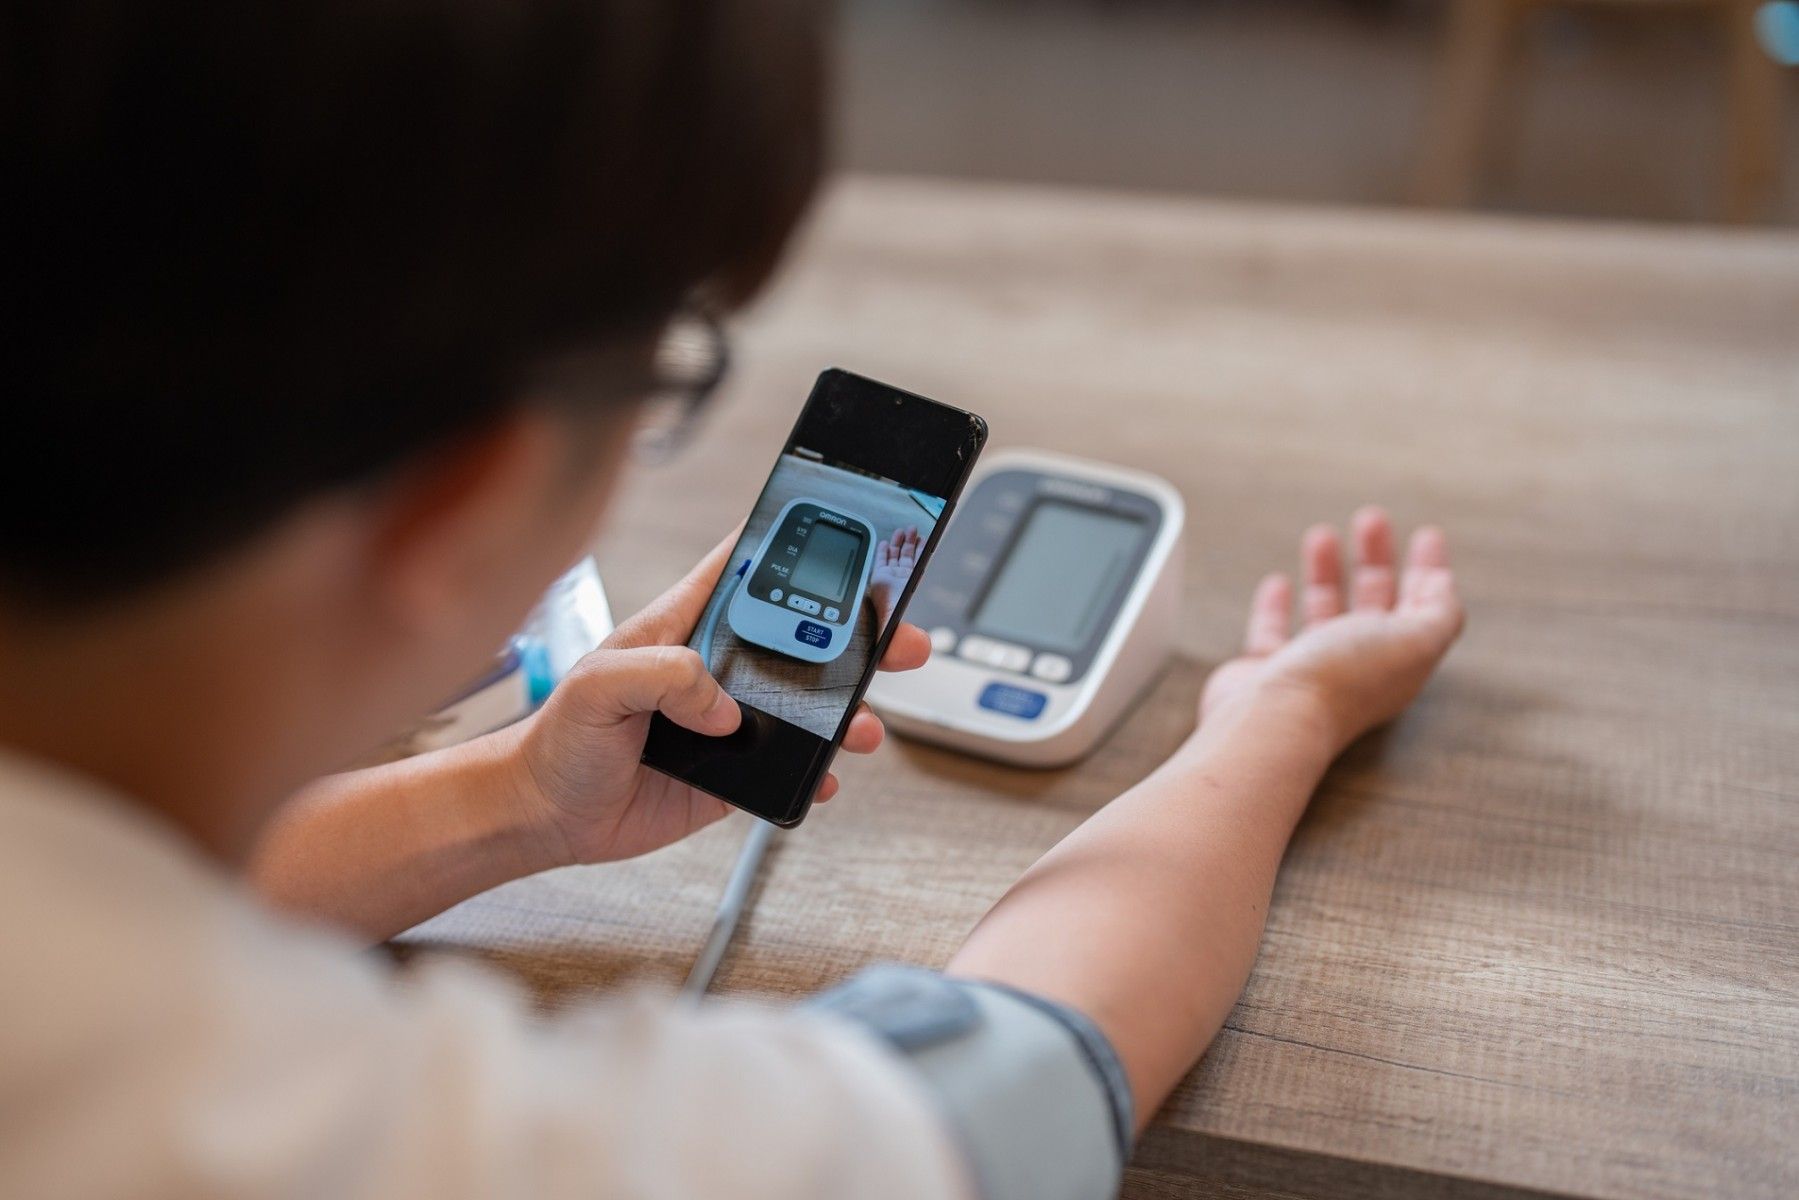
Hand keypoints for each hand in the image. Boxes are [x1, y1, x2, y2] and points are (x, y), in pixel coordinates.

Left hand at [506, 533, 932, 866]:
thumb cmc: (556, 740)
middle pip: (799, 636)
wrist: (545, 815)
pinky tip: (828, 778)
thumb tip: (721, 702)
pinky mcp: (733, 771)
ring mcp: (727, 719)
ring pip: (806, 704)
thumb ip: (662, 675)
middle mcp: (712, 668)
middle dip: (856, 633)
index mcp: (682, 625)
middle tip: (899, 638)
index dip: (795, 546)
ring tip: (867, 725)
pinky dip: (818, 773)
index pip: (746, 569)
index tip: (848, 538)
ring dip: (847, 710)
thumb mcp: (597, 687)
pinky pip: (790, 767)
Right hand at [1201, 507, 1463, 752]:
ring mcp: (1310, 671)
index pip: (1423, 608)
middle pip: (1375, 604)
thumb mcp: (1415, 639)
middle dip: (1377, 560)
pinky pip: (1273, 632)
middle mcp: (1358, 666)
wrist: (1274, 719)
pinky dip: (1277, 606)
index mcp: (1400, 660)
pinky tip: (1278, 582)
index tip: (1427, 535)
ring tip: (1323, 534)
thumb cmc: (1344, 677)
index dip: (1430, 571)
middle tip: (1372, 518)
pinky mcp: (1265, 673)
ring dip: (1328, 573)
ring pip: (1325, 613)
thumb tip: (1444, 584)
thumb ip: (1440, 611)